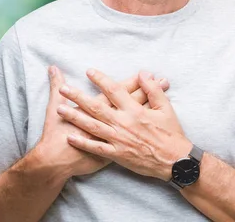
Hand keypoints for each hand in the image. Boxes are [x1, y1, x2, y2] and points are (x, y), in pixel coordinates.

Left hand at [56, 69, 191, 181]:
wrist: (174, 161)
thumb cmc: (171, 133)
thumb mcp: (166, 108)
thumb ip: (153, 90)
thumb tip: (143, 73)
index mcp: (135, 110)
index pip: (114, 90)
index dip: (100, 80)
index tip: (89, 72)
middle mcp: (123, 123)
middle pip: (96, 107)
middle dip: (78, 97)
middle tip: (64, 89)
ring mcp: (118, 139)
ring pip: (92, 126)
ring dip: (75, 117)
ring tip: (60, 109)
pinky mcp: (117, 154)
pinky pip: (96, 148)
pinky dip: (83, 142)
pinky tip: (70, 137)